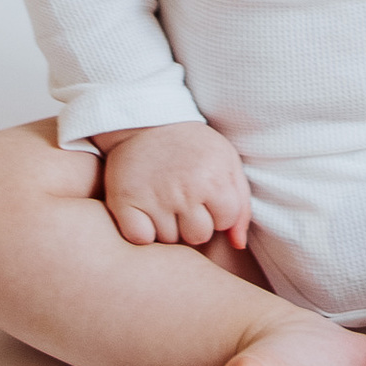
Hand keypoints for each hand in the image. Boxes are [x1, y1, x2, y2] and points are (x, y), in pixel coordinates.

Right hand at [94, 121, 252, 250]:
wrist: (148, 121)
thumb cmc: (193, 146)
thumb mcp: (227, 162)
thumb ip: (240, 204)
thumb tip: (238, 244)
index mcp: (213, 179)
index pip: (225, 221)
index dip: (218, 211)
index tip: (207, 196)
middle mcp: (185, 190)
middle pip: (198, 236)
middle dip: (194, 222)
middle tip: (183, 198)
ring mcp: (154, 198)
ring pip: (169, 239)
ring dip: (167, 226)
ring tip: (164, 201)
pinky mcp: (125, 202)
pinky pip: (140, 239)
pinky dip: (142, 231)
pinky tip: (144, 213)